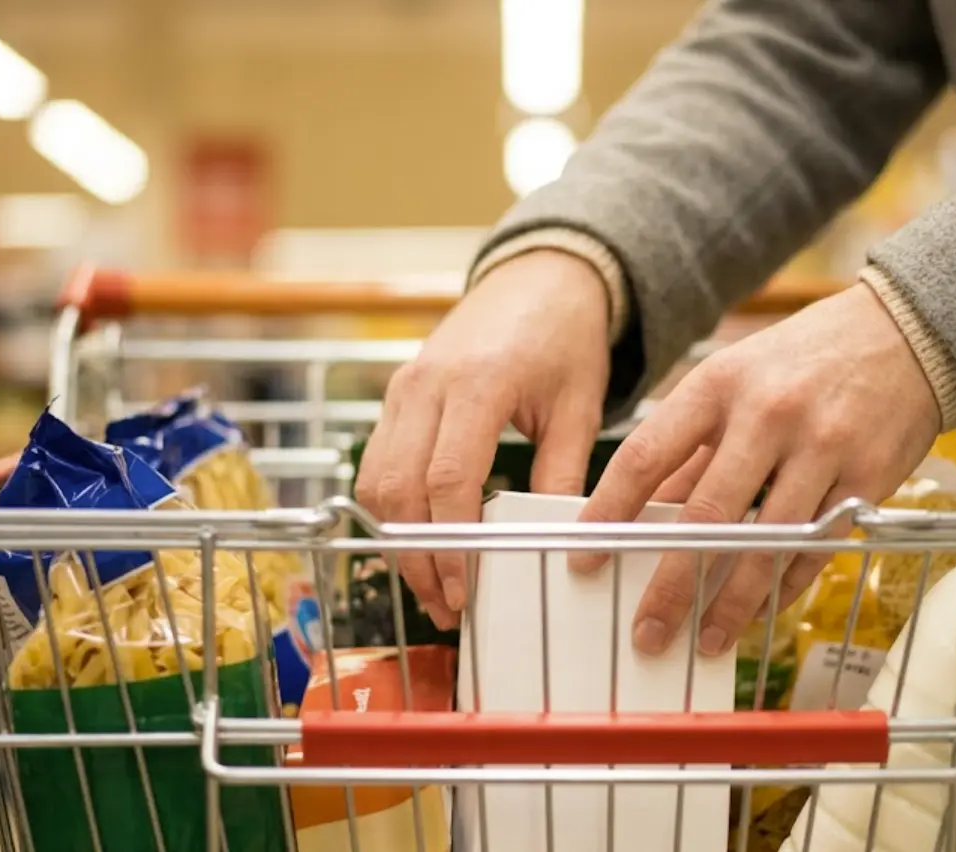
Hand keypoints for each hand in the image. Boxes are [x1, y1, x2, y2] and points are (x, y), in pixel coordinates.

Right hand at [356, 250, 611, 628]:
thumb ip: (561, 475)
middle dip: (418, 556)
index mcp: (478, 383)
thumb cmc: (564, 339)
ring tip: (432, 584)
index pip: (447, 478)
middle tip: (447, 605)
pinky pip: (377, 462)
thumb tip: (553, 545)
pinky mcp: (396, 395)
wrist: (538, 279)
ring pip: (376, 480)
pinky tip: (421, 539)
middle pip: (399, 488)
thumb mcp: (579, 408)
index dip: (451, 542)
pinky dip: (391, 508)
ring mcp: (403, 388)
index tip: (466, 589)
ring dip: (396, 539)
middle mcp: (427, 384)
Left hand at [572, 284, 940, 655]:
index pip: (647, 457)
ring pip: (764, 545)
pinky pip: (815, 550)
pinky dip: (784, 589)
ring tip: (704, 639)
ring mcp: (822, 448)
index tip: (586, 557)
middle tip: (647, 630)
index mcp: (718, 385)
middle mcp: (767, 415)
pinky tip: (760, 613)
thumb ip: (691, 446)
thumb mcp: (735, 379)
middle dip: (670, 584)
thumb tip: (643, 512)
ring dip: (730, 604)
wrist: (905, 332)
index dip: (610, 512)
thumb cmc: (803, 359)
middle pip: (704, 517)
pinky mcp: (868, 478)